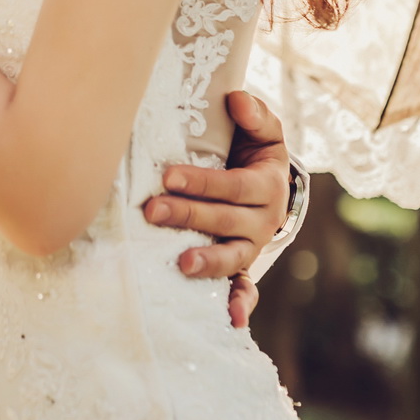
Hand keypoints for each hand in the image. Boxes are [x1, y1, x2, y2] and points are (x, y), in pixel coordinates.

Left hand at [142, 90, 290, 328]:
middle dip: (188, 216)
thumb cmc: (253, 151)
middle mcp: (263, 221)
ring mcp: (251, 247)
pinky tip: (229, 320)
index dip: (202, 182)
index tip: (167, 175)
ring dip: (208, 262)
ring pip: (233, 258)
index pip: (233, 185)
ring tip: (180, 263)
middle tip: (152, 210)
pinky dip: (239, 305)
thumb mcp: (263, 131)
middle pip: (225, 221)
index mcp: (267, 185)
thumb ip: (253, 114)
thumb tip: (235, 98)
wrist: (266, 185)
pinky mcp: (242, 267)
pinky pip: (244, 289)